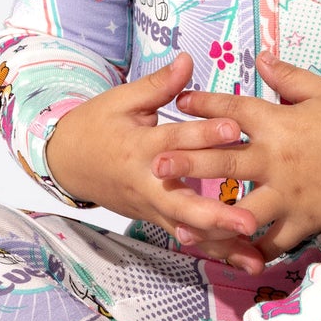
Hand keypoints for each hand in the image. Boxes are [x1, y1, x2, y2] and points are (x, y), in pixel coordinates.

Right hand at [45, 52, 270, 268]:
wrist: (66, 161)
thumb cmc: (97, 125)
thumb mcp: (123, 99)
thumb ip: (159, 85)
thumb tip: (188, 60)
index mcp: (139, 146)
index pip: (175, 141)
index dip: (204, 135)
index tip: (236, 130)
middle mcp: (146, 182)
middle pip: (181, 202)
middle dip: (216, 215)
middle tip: (250, 221)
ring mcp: (149, 205)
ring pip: (187, 229)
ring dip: (220, 244)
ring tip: (254, 256)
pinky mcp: (154, 217)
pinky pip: (186, 236)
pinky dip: (213, 250)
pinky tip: (242, 261)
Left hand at [154, 52, 320, 269]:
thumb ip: (288, 76)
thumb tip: (261, 57)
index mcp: (279, 123)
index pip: (233, 110)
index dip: (204, 104)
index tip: (178, 103)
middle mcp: (276, 160)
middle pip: (224, 162)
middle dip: (188, 165)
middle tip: (156, 166)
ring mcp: (288, 195)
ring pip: (241, 211)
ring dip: (210, 222)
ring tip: (183, 228)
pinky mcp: (303, 220)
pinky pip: (273, 241)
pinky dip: (253, 250)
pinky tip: (232, 256)